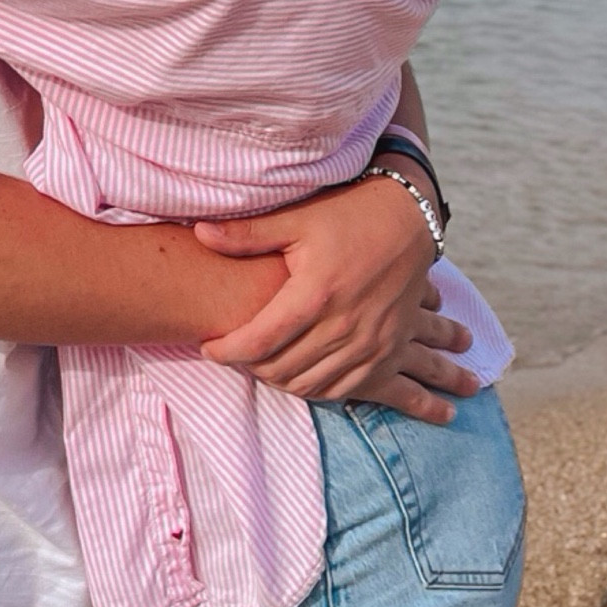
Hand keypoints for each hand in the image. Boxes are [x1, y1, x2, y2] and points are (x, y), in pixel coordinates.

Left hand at [194, 177, 477, 422]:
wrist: (408, 222)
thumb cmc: (347, 215)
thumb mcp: (296, 218)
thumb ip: (247, 233)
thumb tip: (199, 232)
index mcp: (314, 294)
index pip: (259, 341)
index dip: (227, 351)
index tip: (208, 347)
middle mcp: (343, 326)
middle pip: (281, 369)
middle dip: (249, 367)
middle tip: (231, 354)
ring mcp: (369, 344)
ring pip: (311, 386)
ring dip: (279, 382)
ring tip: (259, 364)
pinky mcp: (387, 353)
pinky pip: (344, 391)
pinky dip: (315, 389)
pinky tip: (297, 375)